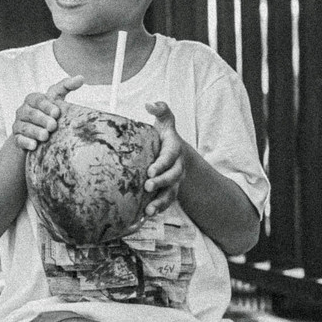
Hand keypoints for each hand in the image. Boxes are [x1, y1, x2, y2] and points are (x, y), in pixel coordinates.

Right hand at [12, 76, 83, 150]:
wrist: (36, 135)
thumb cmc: (49, 114)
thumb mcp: (56, 99)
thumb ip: (66, 87)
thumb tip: (81, 77)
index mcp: (33, 100)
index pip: (38, 100)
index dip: (47, 106)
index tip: (57, 112)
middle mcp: (23, 111)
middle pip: (31, 114)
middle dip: (42, 119)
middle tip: (53, 126)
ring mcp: (18, 124)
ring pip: (24, 127)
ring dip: (35, 132)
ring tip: (45, 136)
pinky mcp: (17, 138)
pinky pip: (19, 140)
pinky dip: (26, 142)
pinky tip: (34, 146)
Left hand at [143, 101, 184, 215]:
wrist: (175, 154)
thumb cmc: (164, 136)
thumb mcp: (165, 123)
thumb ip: (161, 111)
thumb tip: (150, 104)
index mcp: (174, 150)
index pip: (169, 156)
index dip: (161, 164)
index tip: (150, 170)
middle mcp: (177, 167)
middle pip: (172, 177)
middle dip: (161, 182)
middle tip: (147, 186)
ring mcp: (174, 182)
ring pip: (171, 194)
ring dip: (161, 202)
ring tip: (149, 210)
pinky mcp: (169, 192)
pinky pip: (166, 203)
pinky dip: (157, 210)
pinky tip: (145, 217)